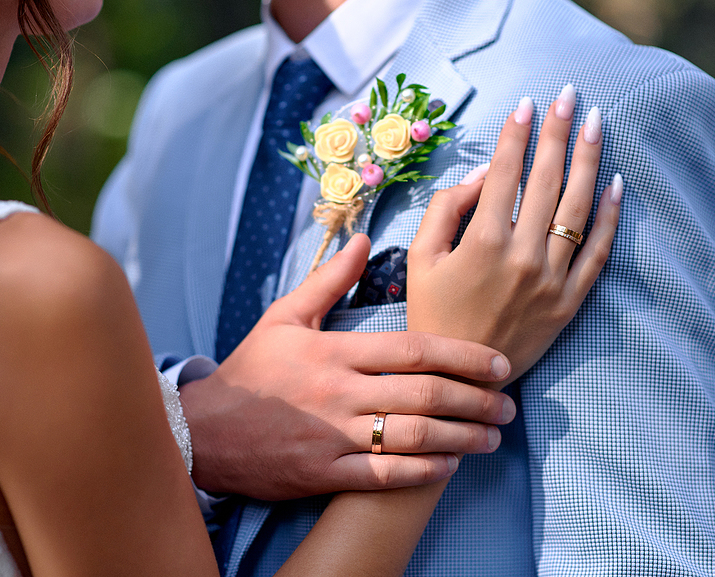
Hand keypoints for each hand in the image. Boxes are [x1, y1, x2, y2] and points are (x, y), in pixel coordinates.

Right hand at [179, 234, 515, 499]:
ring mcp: (334, 437)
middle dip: (475, 401)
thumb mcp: (284, 316)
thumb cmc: (251, 371)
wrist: (206, 432)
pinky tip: (450, 466)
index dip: (463, 356)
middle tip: (508, 405)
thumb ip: (329, 279)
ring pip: (412, 438)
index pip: (413, 351)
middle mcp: (340, 394)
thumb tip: (364, 238)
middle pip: (424, 396)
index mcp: (334, 351)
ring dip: (461, 439)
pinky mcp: (326, 473)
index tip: (497, 363)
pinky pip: (385, 476)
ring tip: (492, 438)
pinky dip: (422, 471)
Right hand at [407, 86, 621, 383]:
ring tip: (595, 122)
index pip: (506, 173)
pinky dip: (611, 216)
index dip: (517, 134)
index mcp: (482, 243)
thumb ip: (447, 209)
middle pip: (547, 180)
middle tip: (567, 94)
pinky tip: (617, 183)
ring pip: (579, 208)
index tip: (526, 103)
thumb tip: (485, 174)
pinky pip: (599, 252)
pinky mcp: (571, 301)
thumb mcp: (420, 259)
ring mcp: (553, 279)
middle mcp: (523, 256)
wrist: (462, 379)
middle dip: (557, 131)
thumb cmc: (434, 314)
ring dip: (588, 159)